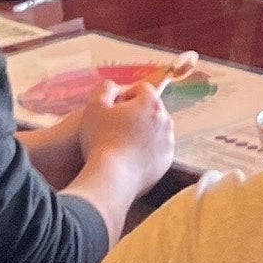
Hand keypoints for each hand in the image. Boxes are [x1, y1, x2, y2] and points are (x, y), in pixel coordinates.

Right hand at [72, 79, 176, 201]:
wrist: (112, 177)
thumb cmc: (101, 139)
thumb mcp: (94, 107)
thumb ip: (105, 89)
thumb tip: (113, 86)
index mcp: (151, 103)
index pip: (142, 89)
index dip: (126, 95)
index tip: (114, 109)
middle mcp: (165, 120)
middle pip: (151, 109)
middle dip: (137, 114)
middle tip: (117, 127)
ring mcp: (168, 142)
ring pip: (156, 130)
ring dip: (143, 132)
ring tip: (122, 144)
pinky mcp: (166, 161)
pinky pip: (157, 150)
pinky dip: (147, 151)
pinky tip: (130, 157)